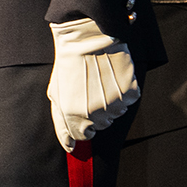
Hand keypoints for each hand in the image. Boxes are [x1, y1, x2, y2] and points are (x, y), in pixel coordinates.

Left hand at [47, 17, 139, 150]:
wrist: (87, 38)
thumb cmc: (69, 65)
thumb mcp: (56, 94)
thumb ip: (61, 124)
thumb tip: (70, 147)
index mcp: (73, 116)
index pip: (82, 136)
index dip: (80, 121)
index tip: (80, 105)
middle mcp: (95, 114)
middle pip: (100, 125)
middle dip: (94, 111)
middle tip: (90, 88)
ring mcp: (114, 105)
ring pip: (115, 114)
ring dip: (109, 101)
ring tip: (100, 80)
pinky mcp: (130, 93)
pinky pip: (128, 101)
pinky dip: (123, 91)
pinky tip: (113, 77)